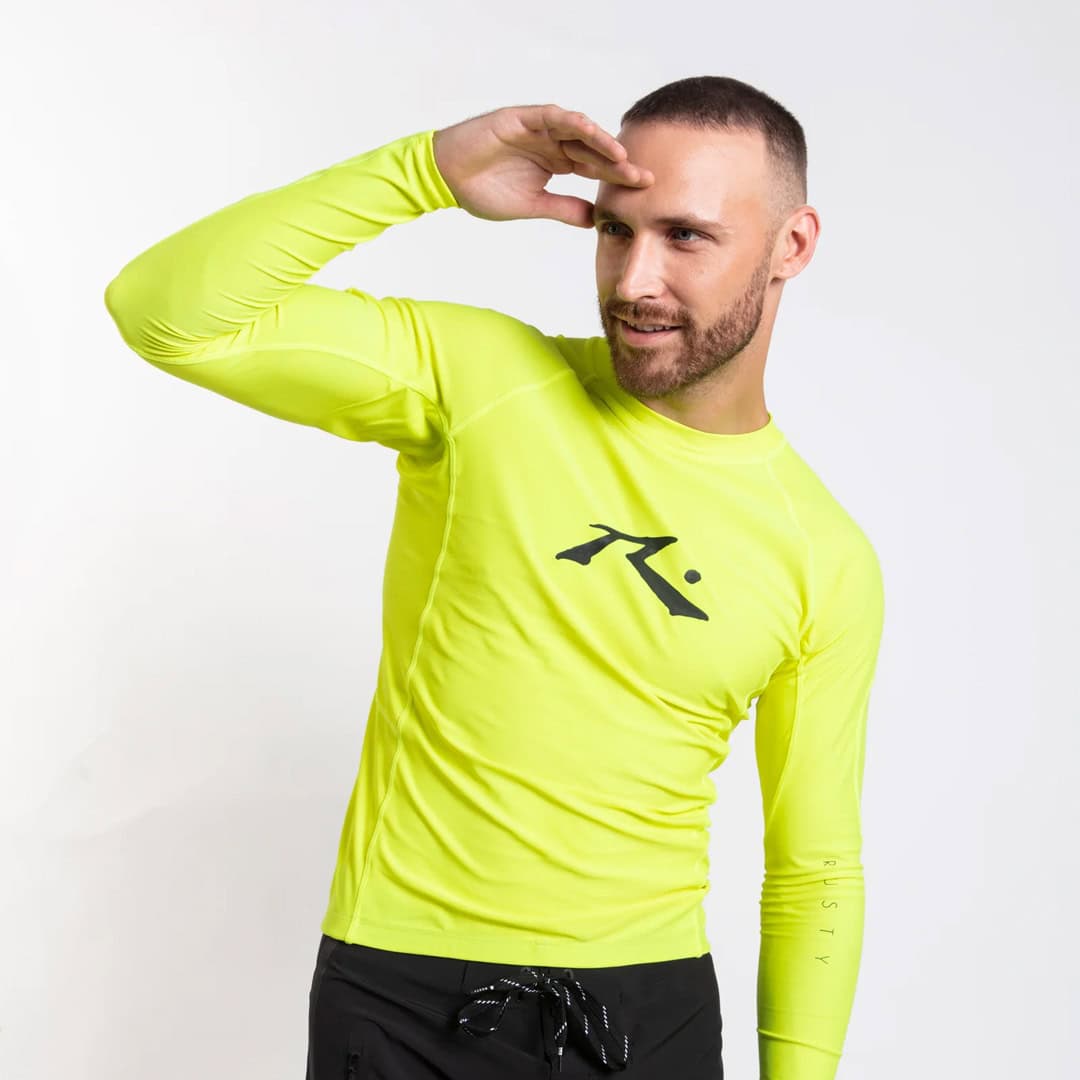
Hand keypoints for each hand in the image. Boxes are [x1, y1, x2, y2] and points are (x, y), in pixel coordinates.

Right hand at [432, 103, 653, 228]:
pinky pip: (552, 116)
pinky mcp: (521, 118)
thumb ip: (562, 208)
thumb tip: (594, 220)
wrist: (446, 178)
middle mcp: (552, 143)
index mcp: (556, 163)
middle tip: (644, 176)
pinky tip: (591, 132)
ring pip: (577, 131)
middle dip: (618, 162)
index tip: (643, 191)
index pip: (594, 169)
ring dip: (600, 142)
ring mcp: (538, 129)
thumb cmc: (482, 190)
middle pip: (593, 150)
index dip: (617, 178)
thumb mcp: (532, 205)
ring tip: (621, 157)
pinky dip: (572, 122)